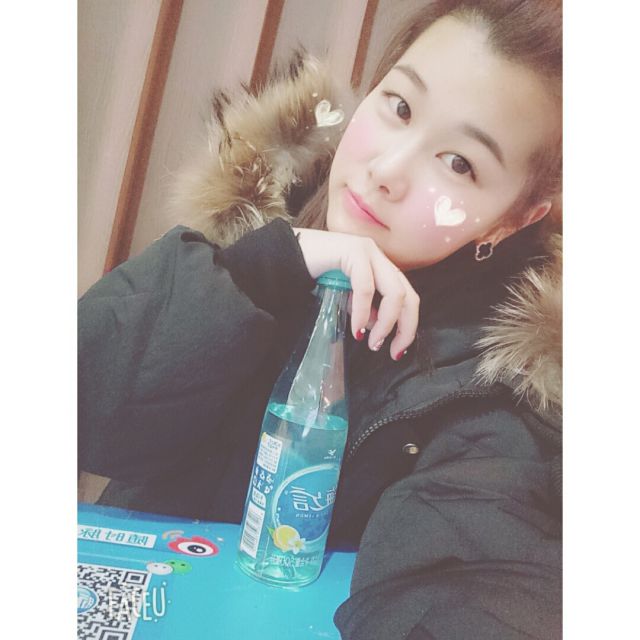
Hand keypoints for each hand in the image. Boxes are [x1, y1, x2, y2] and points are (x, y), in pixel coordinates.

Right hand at [293, 228, 418, 359]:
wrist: (284, 256)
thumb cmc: (312, 275)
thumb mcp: (343, 297)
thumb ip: (363, 309)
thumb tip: (378, 326)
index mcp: (379, 266)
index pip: (407, 297)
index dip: (408, 325)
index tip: (397, 350)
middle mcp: (378, 257)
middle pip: (409, 296)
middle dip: (406, 328)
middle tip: (394, 352)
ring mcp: (368, 251)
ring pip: (394, 292)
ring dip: (386, 323)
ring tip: (372, 342)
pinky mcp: (354, 251)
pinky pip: (366, 287)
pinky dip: (364, 312)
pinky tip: (356, 329)